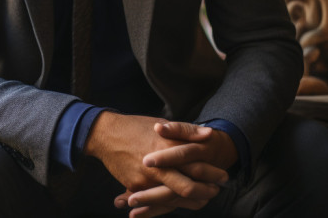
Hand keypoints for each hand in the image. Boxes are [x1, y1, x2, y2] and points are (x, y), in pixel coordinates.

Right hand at [122, 121, 236, 212]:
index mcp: (166, 146)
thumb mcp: (161, 123)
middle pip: (189, 187)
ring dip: (193, 201)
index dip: (213, 173)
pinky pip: (156, 201)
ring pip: (175, 198)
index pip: (197, 164)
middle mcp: (158, 164)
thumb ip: (186, 130)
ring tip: (203, 199)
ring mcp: (146, 178)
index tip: (223, 176)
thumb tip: (209, 134)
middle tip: (216, 190)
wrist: (104, 135)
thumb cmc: (135, 127)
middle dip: (206, 191)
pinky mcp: (135, 186)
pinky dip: (171, 204)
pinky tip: (181, 202)